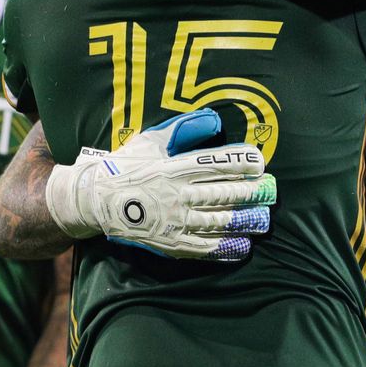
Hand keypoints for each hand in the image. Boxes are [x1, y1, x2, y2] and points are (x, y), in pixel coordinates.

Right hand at [44, 108, 275, 260]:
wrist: (95, 200)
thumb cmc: (126, 165)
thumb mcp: (151, 140)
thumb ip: (183, 129)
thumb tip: (214, 119)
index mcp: (173, 168)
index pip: (214, 164)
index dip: (240, 164)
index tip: (260, 163)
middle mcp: (176, 195)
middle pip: (221, 194)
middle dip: (250, 193)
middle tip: (271, 191)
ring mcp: (173, 221)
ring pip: (216, 222)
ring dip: (244, 221)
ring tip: (264, 220)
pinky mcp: (169, 243)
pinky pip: (202, 247)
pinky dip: (225, 247)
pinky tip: (243, 246)